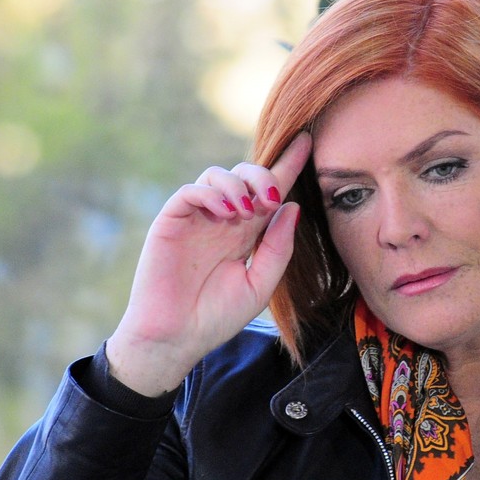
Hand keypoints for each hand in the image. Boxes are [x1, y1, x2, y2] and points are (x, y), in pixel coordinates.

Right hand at [106, 133, 310, 395]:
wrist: (176, 338)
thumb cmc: (217, 316)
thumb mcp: (260, 285)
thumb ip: (278, 248)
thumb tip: (292, 207)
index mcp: (247, 232)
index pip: (270, 191)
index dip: (288, 164)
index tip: (307, 141)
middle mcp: (223, 219)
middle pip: (245, 174)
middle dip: (264, 175)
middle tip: (272, 198)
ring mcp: (196, 218)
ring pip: (218, 174)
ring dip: (239, 185)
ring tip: (248, 211)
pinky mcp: (172, 221)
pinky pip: (191, 190)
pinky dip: (212, 194)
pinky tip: (227, 213)